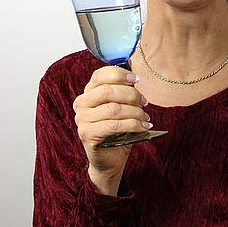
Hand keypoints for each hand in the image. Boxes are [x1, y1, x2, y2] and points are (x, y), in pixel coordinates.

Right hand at [73, 67, 150, 194]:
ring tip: (145, 118)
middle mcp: (81, 103)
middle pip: (108, 91)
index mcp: (89, 92)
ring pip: (113, 109)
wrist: (112, 157)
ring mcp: (82, 119)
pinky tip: (143, 127)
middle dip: (131, 95)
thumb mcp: (123, 105)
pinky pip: (114, 125)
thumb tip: (133, 69)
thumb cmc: (119, 129)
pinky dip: (133, 125)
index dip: (120, 74)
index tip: (137, 79)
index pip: (101, 75)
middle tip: (144, 102)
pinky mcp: (87, 134)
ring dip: (135, 112)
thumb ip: (125, 89)